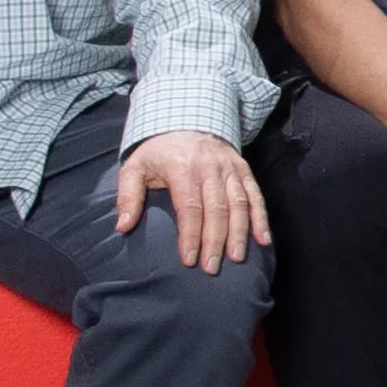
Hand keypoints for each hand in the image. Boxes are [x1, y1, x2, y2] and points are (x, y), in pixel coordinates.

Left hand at [113, 127, 264, 272]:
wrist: (188, 118)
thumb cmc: (158, 151)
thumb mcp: (134, 167)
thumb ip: (127, 197)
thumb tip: (123, 227)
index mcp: (182, 167)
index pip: (190, 207)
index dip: (191, 235)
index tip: (189, 259)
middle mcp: (210, 168)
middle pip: (217, 209)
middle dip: (215, 241)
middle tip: (211, 268)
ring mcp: (230, 168)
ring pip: (239, 204)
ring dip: (239, 233)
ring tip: (236, 258)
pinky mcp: (243, 169)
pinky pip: (256, 195)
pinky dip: (261, 218)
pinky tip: (263, 239)